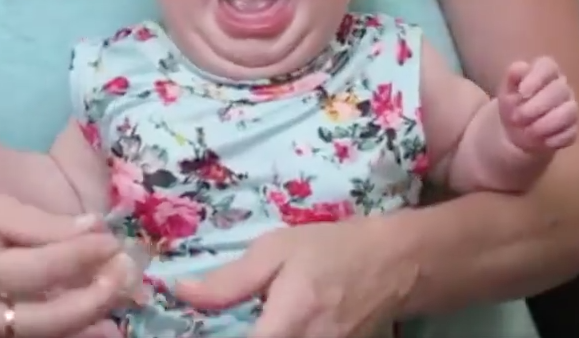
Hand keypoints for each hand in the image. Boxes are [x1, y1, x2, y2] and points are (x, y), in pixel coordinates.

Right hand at [0, 194, 133, 337]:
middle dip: (91, 298)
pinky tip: (96, 329)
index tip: (111, 241)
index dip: (79, 256)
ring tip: (121, 313)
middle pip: (41, 316)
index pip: (36, 267)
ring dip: (84, 325)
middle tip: (125, 275)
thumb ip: (39, 223)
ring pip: (36, 337)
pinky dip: (63, 336)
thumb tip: (93, 228)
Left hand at [173, 218, 415, 337]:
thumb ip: (230, 280)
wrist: (395, 264)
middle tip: (219, 322)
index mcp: (287, 324)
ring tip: (251, 317)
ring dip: (261, 336)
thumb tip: (182, 293)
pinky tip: (274, 325)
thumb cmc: (331, 249)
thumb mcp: (277, 250)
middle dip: (234, 335)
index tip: (191, 330)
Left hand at [497, 57, 577, 152]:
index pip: (548, 66)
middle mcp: (561, 88)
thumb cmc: (512, 104)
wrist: (515, 132)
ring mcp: (570, 108)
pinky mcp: (572, 129)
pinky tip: (540, 141)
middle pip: (560, 90)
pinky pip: (571, 133)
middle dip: (537, 106)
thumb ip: (511, 77)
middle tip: (517, 117)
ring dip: (546, 123)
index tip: (522, 92)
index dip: (536, 78)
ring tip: (528, 131)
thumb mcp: (506, 90)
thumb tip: (520, 68)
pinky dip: (554, 139)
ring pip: (569, 111)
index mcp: (544, 73)